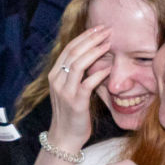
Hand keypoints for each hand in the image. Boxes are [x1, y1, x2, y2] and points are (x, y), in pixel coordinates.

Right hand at [43, 26, 110, 152]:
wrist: (65, 136)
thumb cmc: (71, 112)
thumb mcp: (70, 89)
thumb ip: (78, 73)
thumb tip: (95, 56)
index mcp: (55, 74)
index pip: (69, 48)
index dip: (84, 36)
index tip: (99, 28)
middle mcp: (57, 80)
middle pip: (73, 52)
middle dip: (91, 39)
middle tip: (107, 30)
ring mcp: (65, 91)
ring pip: (78, 64)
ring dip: (95, 52)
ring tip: (108, 44)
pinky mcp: (76, 102)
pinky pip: (87, 83)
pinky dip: (99, 74)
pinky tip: (109, 68)